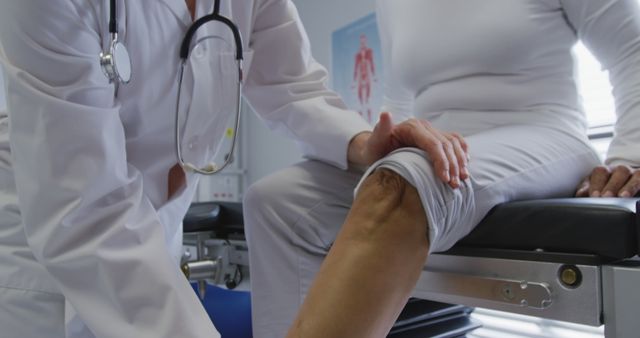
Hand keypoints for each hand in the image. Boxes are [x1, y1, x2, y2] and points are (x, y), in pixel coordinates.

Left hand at [349, 112, 468, 187]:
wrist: (376, 148)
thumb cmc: (375, 148)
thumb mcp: (374, 142)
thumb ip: (380, 130)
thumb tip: (385, 114)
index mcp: (412, 127)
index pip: (432, 143)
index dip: (441, 161)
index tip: (444, 178)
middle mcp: (424, 126)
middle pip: (446, 145)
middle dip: (453, 166)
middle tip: (454, 185)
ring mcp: (432, 131)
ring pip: (454, 143)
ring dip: (460, 162)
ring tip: (462, 180)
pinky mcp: (436, 138)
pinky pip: (455, 141)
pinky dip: (462, 152)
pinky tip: (465, 165)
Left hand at [575, 165, 639, 197]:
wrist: (625, 187)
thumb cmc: (604, 190)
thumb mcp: (595, 189)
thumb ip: (587, 190)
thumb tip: (580, 194)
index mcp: (605, 171)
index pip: (600, 172)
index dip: (597, 183)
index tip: (594, 195)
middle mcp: (621, 170)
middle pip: (619, 172)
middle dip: (612, 185)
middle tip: (606, 196)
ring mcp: (635, 174)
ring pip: (635, 175)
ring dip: (629, 186)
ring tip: (622, 196)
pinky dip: (639, 186)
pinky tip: (636, 197)